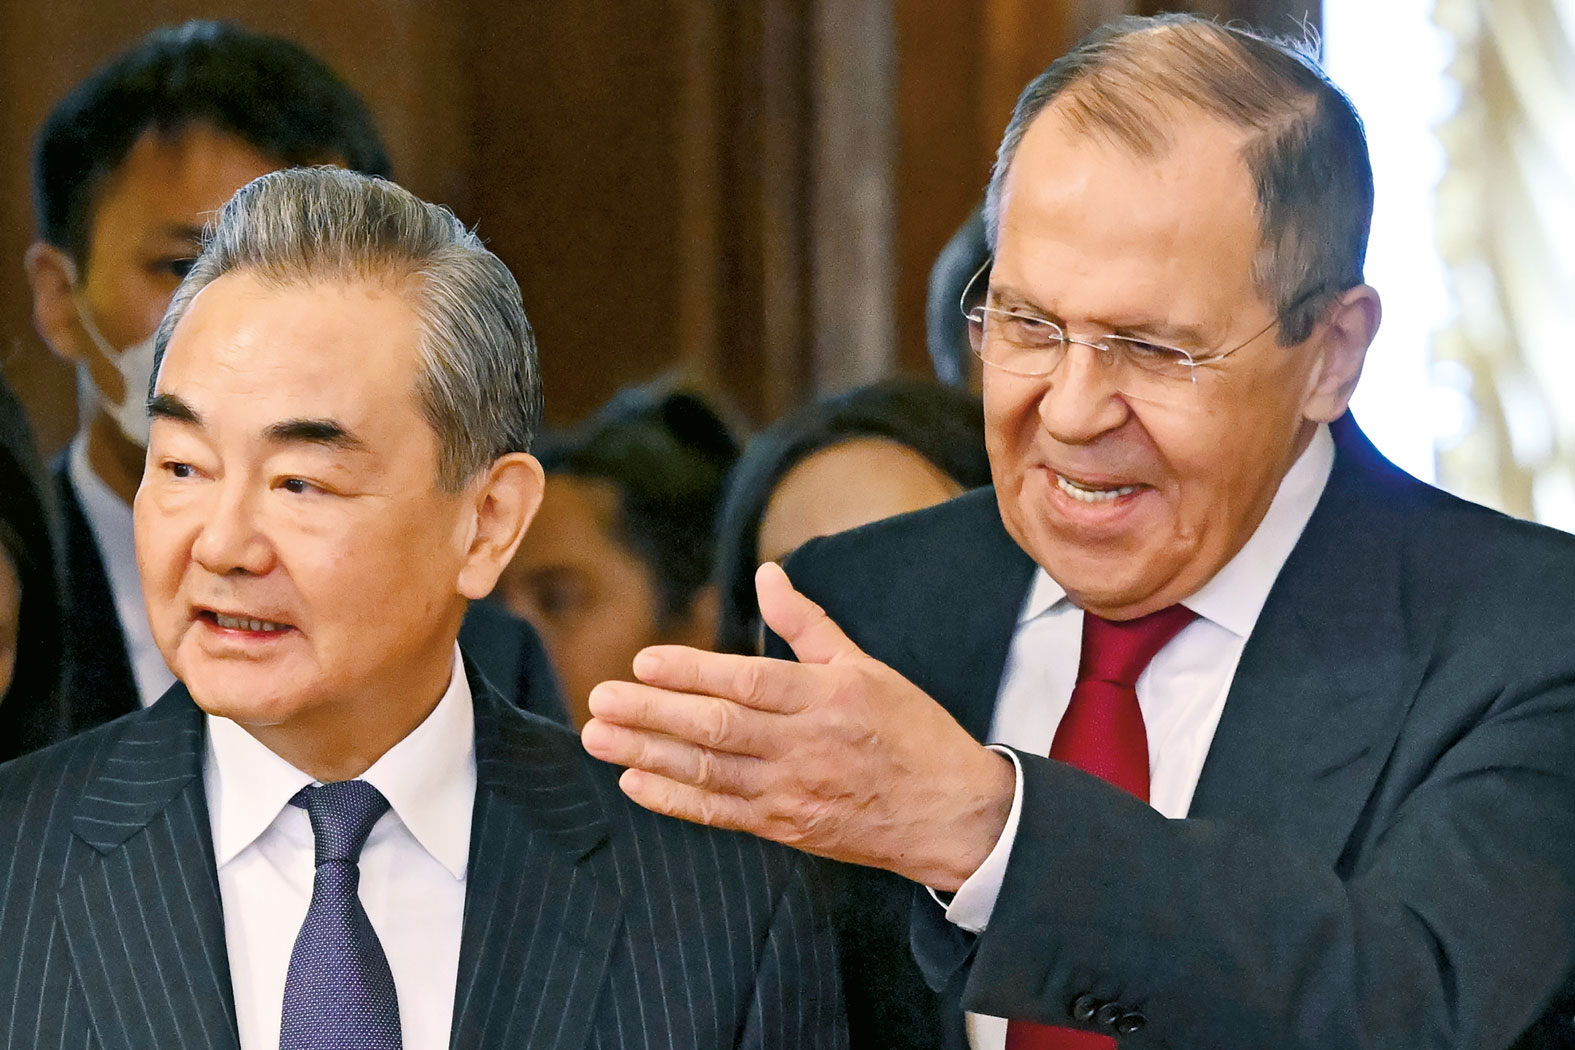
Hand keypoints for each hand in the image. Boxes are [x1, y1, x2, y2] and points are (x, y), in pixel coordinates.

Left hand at [581, 561, 1014, 889]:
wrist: (949, 814)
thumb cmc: (909, 731)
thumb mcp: (867, 666)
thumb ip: (807, 623)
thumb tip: (767, 574)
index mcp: (827, 696)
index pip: (746, 682)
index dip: (690, 673)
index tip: (642, 662)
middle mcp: (806, 745)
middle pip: (716, 729)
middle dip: (651, 715)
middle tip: (599, 701)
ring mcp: (793, 791)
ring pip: (709, 772)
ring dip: (648, 755)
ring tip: (599, 738)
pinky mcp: (786, 828)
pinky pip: (721, 813)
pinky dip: (676, 800)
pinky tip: (636, 782)